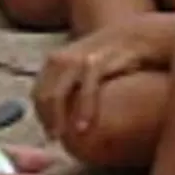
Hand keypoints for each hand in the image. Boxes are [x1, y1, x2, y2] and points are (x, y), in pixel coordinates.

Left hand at [33, 24, 170, 142]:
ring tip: (62, 138)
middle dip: (46, 120)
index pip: (37, 92)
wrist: (136, 35)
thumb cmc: (109, 54)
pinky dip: (82, 111)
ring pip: (57, 95)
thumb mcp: (82, 62)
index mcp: (55, 60)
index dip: (40, 114)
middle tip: (54, 139)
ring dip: (57, 119)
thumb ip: (68, 80)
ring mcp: (77, 60)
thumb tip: (59, 109)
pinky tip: (82, 128)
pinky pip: (85, 92)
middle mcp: (61, 58)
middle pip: (43, 96)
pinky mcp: (96, 63)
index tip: (48, 131)